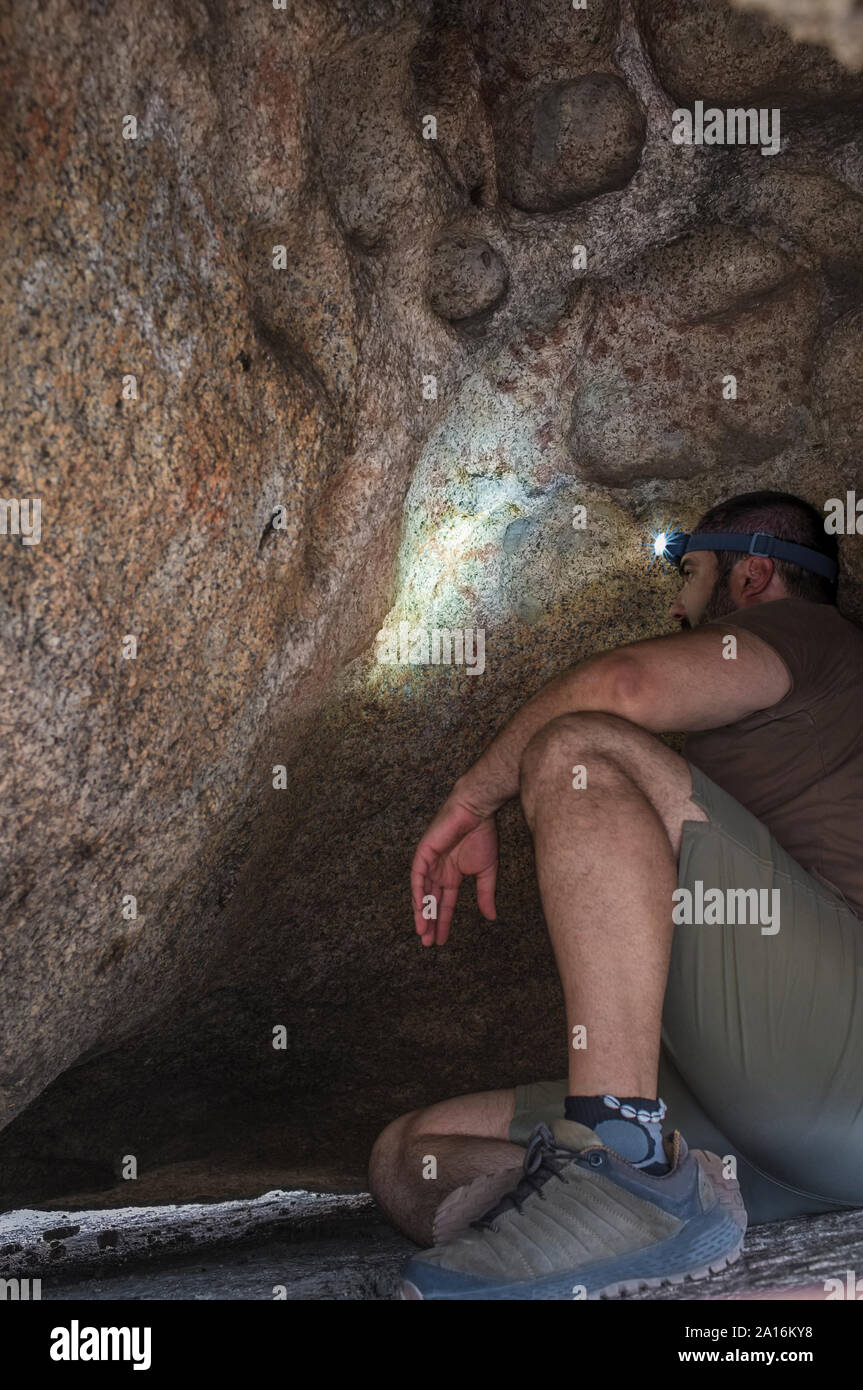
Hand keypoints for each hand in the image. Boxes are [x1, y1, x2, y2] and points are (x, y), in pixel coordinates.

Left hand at [410, 791, 498, 945]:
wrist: (477, 811)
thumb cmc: (483, 836)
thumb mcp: (487, 872)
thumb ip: (485, 895)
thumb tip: (491, 917)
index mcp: (452, 875)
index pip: (444, 903)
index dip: (442, 922)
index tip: (441, 940)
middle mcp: (438, 871)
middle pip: (430, 902)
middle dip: (429, 922)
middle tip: (428, 943)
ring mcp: (429, 862)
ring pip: (422, 892)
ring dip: (421, 912)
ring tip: (422, 932)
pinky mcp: (424, 853)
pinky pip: (417, 876)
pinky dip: (417, 892)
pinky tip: (419, 909)